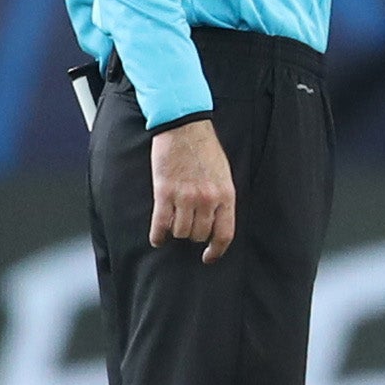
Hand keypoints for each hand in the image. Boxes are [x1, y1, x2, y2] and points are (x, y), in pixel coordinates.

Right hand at [148, 118, 236, 262]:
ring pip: (181, 232)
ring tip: (174, 226)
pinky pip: (161, 224)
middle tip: (189, 229)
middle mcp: (207, 200)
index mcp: (226, 195)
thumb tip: (217, 221)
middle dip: (194, 236)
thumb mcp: (224, 175)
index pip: (224, 233)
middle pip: (200, 234)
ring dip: (177, 232)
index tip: (209, 257)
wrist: (185, 128)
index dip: (217, 250)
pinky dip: (158, 235)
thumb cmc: (205, 150)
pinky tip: (158, 238)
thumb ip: (221, 198)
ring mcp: (185, 197)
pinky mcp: (164, 192)